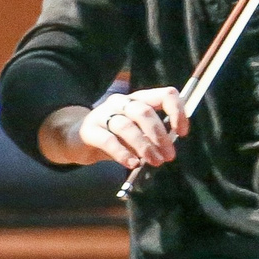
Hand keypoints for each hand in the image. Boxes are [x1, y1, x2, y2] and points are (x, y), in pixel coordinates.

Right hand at [67, 87, 188, 167]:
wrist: (76, 139)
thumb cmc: (114, 137)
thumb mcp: (136, 133)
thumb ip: (151, 137)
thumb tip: (168, 149)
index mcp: (138, 99)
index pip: (164, 95)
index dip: (177, 112)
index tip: (182, 133)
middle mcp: (121, 101)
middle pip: (144, 111)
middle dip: (160, 135)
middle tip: (169, 156)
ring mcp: (103, 114)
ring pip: (127, 126)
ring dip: (144, 146)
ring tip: (154, 162)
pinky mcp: (89, 129)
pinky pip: (108, 140)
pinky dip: (123, 154)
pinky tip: (132, 164)